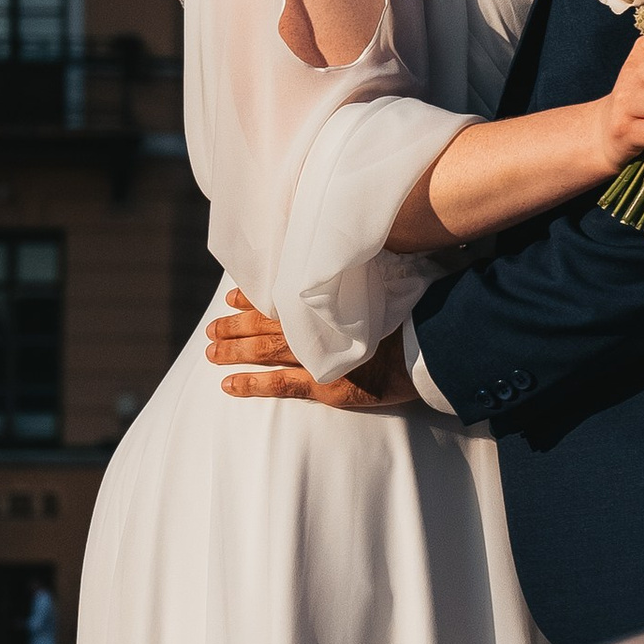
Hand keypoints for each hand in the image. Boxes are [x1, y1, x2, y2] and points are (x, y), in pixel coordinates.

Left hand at [206, 291, 417, 409]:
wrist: (433, 345)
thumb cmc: (414, 311)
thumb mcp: (383, 282)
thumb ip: (356, 278)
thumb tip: (345, 257)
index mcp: (327, 302)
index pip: (280, 297)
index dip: (253, 297)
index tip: (232, 295)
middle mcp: (318, 325)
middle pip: (265, 323)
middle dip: (236, 325)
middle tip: (212, 328)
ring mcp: (319, 356)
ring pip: (264, 351)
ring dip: (235, 350)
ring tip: (211, 352)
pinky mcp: (326, 385)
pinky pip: (280, 385)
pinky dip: (252, 384)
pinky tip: (228, 385)